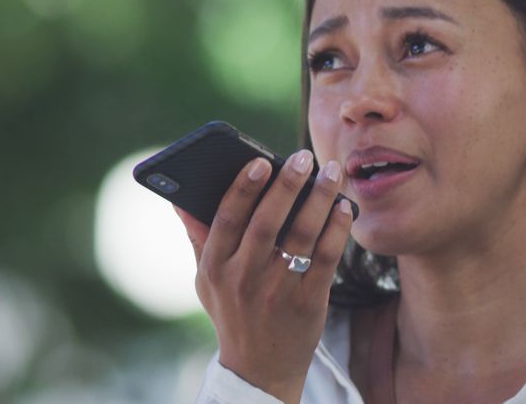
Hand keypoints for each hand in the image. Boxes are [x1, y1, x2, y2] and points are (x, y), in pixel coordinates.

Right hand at [174, 150, 352, 403]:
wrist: (259, 370)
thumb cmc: (233, 313)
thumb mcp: (205, 280)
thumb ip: (199, 238)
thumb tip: (181, 199)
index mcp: (215, 267)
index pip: (228, 217)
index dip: (244, 185)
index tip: (261, 159)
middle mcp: (244, 278)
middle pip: (267, 221)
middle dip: (288, 184)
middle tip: (304, 156)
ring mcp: (278, 291)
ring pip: (302, 234)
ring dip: (320, 199)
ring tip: (331, 173)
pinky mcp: (309, 303)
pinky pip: (327, 257)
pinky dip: (338, 229)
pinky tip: (344, 208)